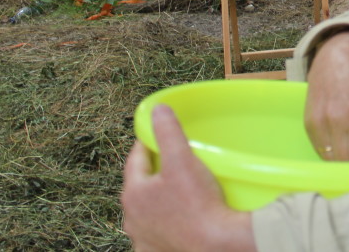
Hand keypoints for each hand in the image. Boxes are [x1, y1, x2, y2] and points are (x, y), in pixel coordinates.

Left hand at [121, 104, 254, 251]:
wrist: (215, 243)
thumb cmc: (198, 204)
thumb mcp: (182, 159)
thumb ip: (168, 131)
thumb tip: (157, 109)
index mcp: (134, 193)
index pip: (135, 160)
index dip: (146, 145)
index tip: (153, 137)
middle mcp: (132, 218)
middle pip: (139, 188)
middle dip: (152, 175)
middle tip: (170, 164)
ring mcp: (143, 239)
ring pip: (146, 213)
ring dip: (156, 203)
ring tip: (175, 194)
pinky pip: (155, 236)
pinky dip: (162, 228)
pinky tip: (175, 223)